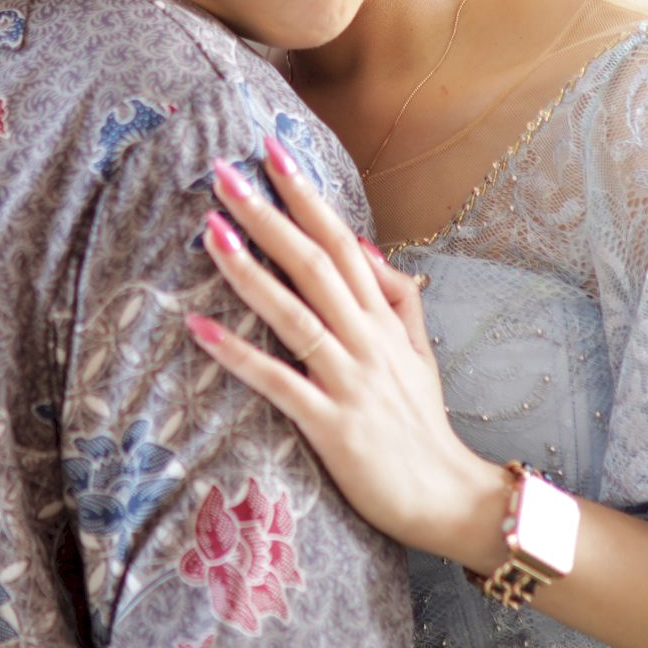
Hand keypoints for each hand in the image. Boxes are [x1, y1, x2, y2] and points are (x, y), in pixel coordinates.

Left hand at [186, 136, 507, 568]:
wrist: (448, 498)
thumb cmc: (422, 422)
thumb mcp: (419, 351)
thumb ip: (397, 295)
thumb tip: (364, 244)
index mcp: (384, 318)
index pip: (342, 240)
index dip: (307, 195)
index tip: (273, 150)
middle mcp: (366, 340)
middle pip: (313, 264)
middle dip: (267, 215)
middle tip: (224, 172)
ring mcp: (349, 381)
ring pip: (294, 315)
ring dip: (249, 271)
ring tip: (209, 231)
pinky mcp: (330, 425)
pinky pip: (279, 384)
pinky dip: (239, 355)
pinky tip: (200, 328)